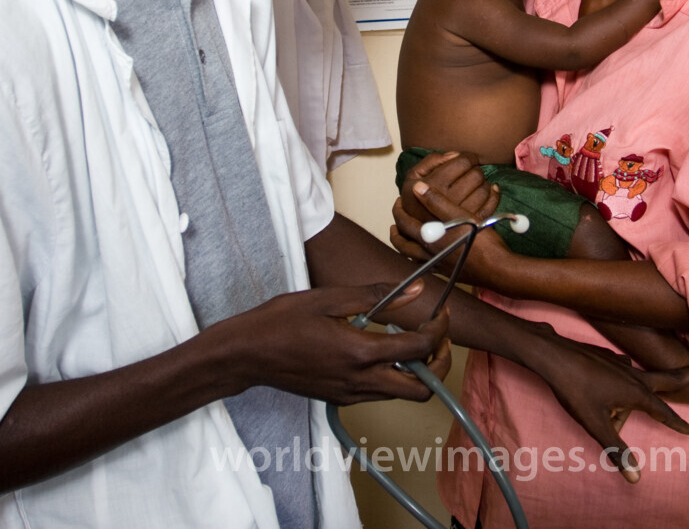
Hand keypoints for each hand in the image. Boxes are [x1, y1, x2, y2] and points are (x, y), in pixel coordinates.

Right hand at [217, 280, 450, 404]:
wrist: (247, 354)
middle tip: (436, 338)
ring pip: (402, 395)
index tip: (441, 314)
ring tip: (410, 340)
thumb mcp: (330, 299)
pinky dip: (393, 376)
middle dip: (439, 365)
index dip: (440, 331)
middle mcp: (360, 381)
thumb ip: (377, 296)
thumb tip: (417, 290)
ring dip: (417, 372)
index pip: (420, 349)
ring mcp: (351, 394)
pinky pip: (380, 393)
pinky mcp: (341, 398)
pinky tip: (381, 350)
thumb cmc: (282, 321)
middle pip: (422, 390)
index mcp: (360, 353)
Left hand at [389, 183, 505, 287]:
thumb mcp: (461, 215)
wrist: (499, 269)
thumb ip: (437, 202)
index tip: (397, 202)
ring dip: (406, 246)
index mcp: (429, 239)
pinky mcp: (448, 273)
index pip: (404, 224)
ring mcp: (438, 266)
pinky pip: (425, 266)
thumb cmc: (482, 241)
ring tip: (405, 238)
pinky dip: (419, 258)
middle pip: (403, 244)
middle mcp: (429, 255)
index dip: (398, 211)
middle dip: (397, 232)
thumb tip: (417, 187)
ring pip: (412, 257)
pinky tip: (427, 253)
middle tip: (395, 223)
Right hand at [399, 150, 496, 220]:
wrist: (415, 233)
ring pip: (484, 190)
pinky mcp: (470, 225)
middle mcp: (449, 199)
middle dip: (475, 170)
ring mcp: (461, 215)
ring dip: (483, 183)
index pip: (463, 162)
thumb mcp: (413, 177)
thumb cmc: (415, 200)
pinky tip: (490, 191)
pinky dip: (493, 196)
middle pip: (476, 175)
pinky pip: (490, 206)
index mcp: (435, 184)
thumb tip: (455, 155)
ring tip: (476, 183)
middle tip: (471, 172)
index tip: (468, 159)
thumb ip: (430, 161)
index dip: (469, 157)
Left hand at [523, 326, 688, 482]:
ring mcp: (621, 364)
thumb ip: (617, 450)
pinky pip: (621, 371)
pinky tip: (613, 380)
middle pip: (668, 378)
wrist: (554, 355)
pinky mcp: (607, 357)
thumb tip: (636, 478)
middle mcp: (634, 376)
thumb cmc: (575, 391)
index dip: (676, 423)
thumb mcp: (596, 425)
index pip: (662, 412)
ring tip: (627, 394)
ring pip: (639, 378)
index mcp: (636, 393)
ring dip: (648, 383)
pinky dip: (623, 378)